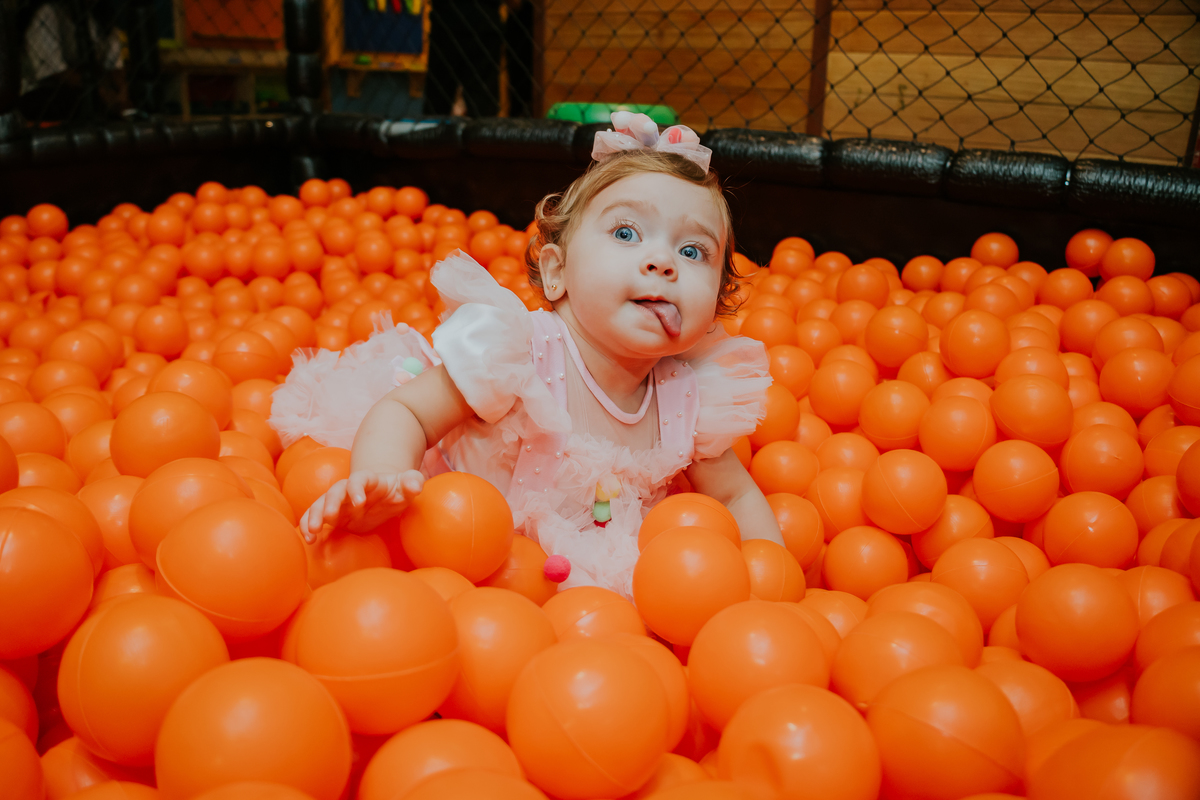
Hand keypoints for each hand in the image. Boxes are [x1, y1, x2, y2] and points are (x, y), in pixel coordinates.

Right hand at [299, 469, 424, 543]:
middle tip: (328, 517)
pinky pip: (315, 517)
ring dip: (313, 516)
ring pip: (320, 504)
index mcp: (368, 480)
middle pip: (335, 491)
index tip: (359, 502)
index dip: (357, 487)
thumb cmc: (397, 489)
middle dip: (330, 502)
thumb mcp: (408, 485)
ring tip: (311, 533)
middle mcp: (349, 488)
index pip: (360, 479)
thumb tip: (415, 485)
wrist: (384, 493)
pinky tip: (308, 541)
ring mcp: (338, 501)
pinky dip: (308, 526)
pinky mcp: (333, 515)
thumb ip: (412, 482)